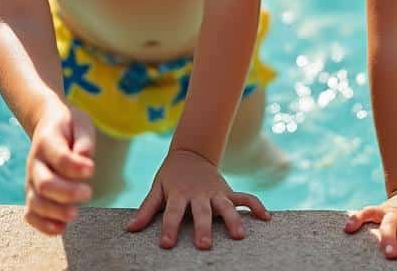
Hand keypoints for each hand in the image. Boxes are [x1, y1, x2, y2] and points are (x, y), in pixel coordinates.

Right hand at [23, 103, 94, 234]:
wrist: (48, 124)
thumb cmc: (70, 126)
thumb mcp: (81, 123)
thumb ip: (84, 139)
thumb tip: (85, 157)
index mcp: (47, 141)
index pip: (58, 157)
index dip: (74, 166)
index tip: (91, 169)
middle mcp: (35, 162)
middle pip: (44, 183)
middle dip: (66, 193)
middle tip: (88, 193)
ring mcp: (31, 179)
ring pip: (36, 201)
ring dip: (54, 212)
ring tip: (74, 214)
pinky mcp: (33, 193)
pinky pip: (30, 213)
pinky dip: (42, 224)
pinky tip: (60, 228)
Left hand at [126, 148, 270, 249]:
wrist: (190, 152)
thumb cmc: (171, 176)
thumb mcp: (157, 188)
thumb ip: (146, 209)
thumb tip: (130, 228)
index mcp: (178, 194)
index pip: (172, 213)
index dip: (168, 228)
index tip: (166, 244)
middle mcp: (198, 194)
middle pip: (201, 212)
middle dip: (203, 228)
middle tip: (204, 245)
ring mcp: (215, 192)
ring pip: (226, 206)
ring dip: (233, 220)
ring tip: (239, 236)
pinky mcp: (227, 191)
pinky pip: (244, 198)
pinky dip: (256, 206)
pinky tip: (266, 218)